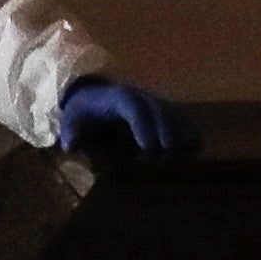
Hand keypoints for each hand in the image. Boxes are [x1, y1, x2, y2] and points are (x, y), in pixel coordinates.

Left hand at [57, 75, 198, 158]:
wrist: (96, 96)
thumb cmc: (84, 111)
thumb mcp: (72, 117)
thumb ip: (70, 130)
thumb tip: (70, 144)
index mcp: (118, 97)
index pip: (133, 106)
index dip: (144, 125)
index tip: (149, 149)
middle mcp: (143, 97)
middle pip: (161, 111)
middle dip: (167, 134)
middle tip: (167, 159)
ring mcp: (158, 106)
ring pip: (178, 116)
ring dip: (182, 138)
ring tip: (182, 162)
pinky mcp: (168, 116)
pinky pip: (187, 124)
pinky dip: (190, 140)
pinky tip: (190, 160)